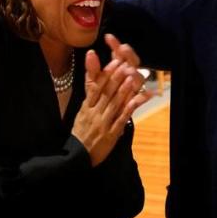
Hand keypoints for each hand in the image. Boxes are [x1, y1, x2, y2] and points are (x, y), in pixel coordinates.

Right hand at [72, 47, 149, 166]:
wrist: (77, 156)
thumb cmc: (80, 133)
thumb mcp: (82, 112)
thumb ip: (90, 96)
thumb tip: (97, 80)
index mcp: (86, 106)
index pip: (95, 87)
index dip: (105, 73)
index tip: (114, 61)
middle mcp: (94, 113)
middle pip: (106, 92)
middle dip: (116, 77)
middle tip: (125, 64)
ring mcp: (103, 123)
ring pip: (114, 103)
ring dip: (124, 89)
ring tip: (132, 77)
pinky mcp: (111, 134)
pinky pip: (122, 119)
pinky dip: (132, 107)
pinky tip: (139, 98)